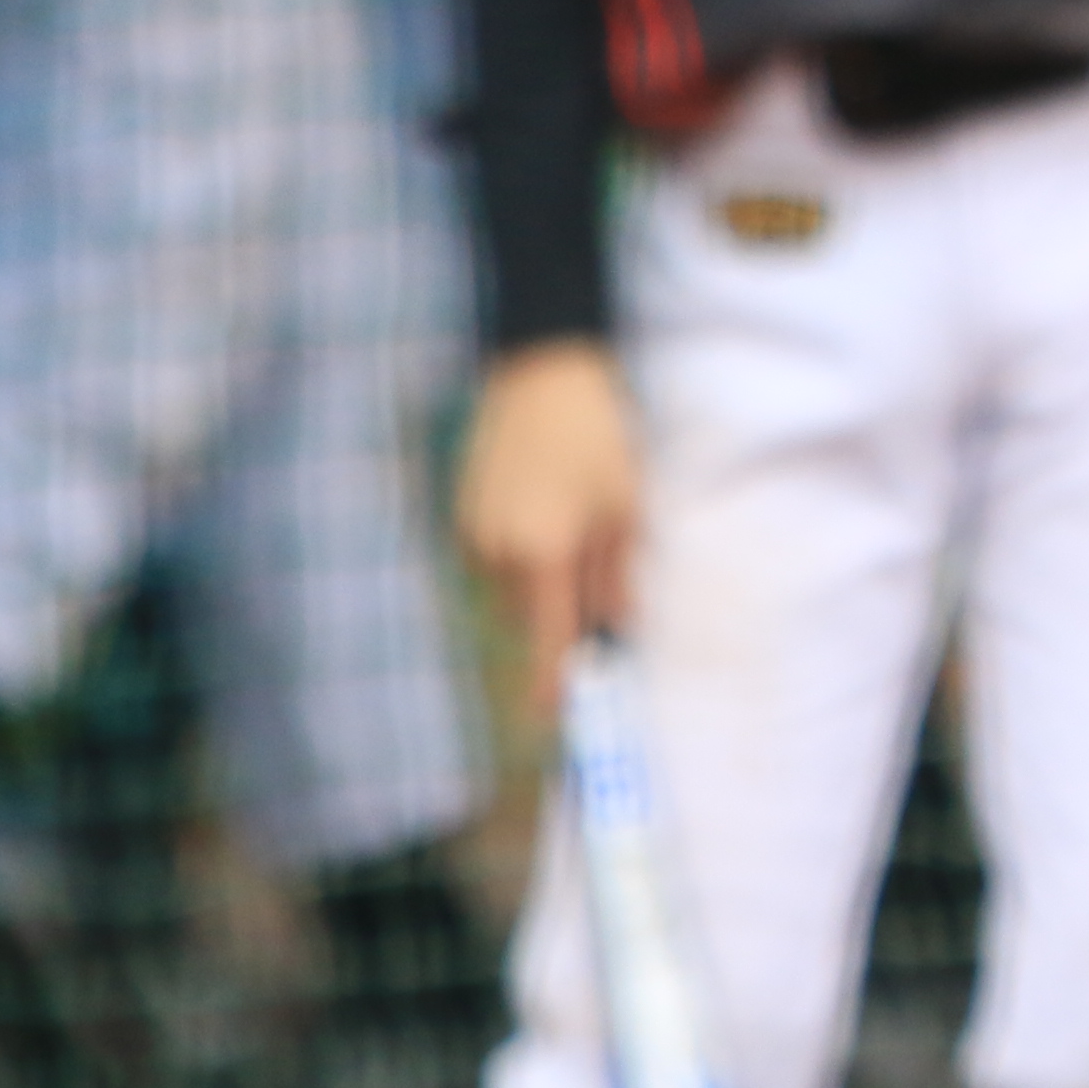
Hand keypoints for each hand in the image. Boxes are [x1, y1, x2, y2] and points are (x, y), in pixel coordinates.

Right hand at [457, 341, 639, 713]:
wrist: (541, 373)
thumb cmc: (595, 435)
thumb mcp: (626, 504)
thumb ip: (620, 573)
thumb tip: (622, 626)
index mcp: (542, 554)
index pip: (547, 637)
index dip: (551, 680)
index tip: (554, 714)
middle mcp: (497, 552)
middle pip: (532, 611)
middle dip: (562, 605)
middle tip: (598, 557)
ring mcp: (473, 531)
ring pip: (512, 584)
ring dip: (540, 574)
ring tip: (574, 511)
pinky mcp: (462, 511)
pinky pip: (494, 554)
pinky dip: (520, 548)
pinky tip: (546, 498)